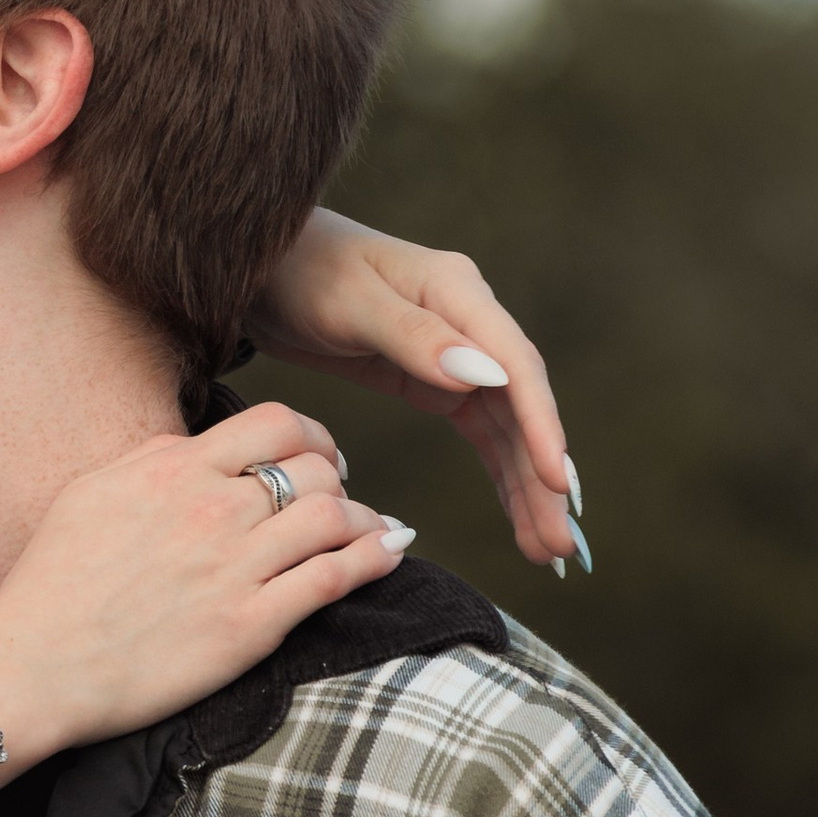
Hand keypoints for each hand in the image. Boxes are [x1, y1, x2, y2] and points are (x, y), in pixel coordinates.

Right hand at [0, 403, 401, 764]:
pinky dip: (373, 560)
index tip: (315, 455)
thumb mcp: (93, 491)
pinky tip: (388, 555)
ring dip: (365, 519)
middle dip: (338, 476)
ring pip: (334, 517)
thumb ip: (152, 460)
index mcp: (172, 468)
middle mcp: (210, 508)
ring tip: (373, 529)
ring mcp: (233, 567)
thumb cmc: (53, 581)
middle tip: (340, 496)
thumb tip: (200, 447)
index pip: (275, 424)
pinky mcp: (249, 626)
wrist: (36, 662)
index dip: (311, 434)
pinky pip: (334, 578)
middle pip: (314, 467)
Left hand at [251, 211, 581, 573]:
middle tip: (558, 547)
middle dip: (542, 476)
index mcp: (456, 290)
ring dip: (527, 487)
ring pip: (507, 427)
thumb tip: (481, 374)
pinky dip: (501, 474)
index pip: (516, 365)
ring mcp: (456, 350)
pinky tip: (517, 518)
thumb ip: (411, 337)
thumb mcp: (347, 303)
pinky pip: (482, 431)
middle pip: (522, 405)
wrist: (259, 265)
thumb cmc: (298, 271)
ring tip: (545, 551)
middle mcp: (468, 319)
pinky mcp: (434, 376)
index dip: (541, 426)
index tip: (555, 483)